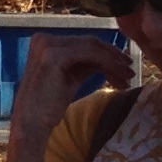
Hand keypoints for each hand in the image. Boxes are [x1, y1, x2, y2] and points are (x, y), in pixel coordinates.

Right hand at [7, 33, 132, 161]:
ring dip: (114, 62)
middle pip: (89, 42)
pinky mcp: (54, 55)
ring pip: (92, 47)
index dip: (107, 52)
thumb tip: (111, 58)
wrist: (31, 123)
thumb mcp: (70, 77)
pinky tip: (117, 79)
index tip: (124, 67)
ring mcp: (47, 45)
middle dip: (114, 57)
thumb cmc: (49, 105)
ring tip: (127, 79)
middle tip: (130, 73)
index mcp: (44, 42)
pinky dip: (108, 64)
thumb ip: (84, 64)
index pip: (83, 42)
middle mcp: (43, 39)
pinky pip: (90, 54)